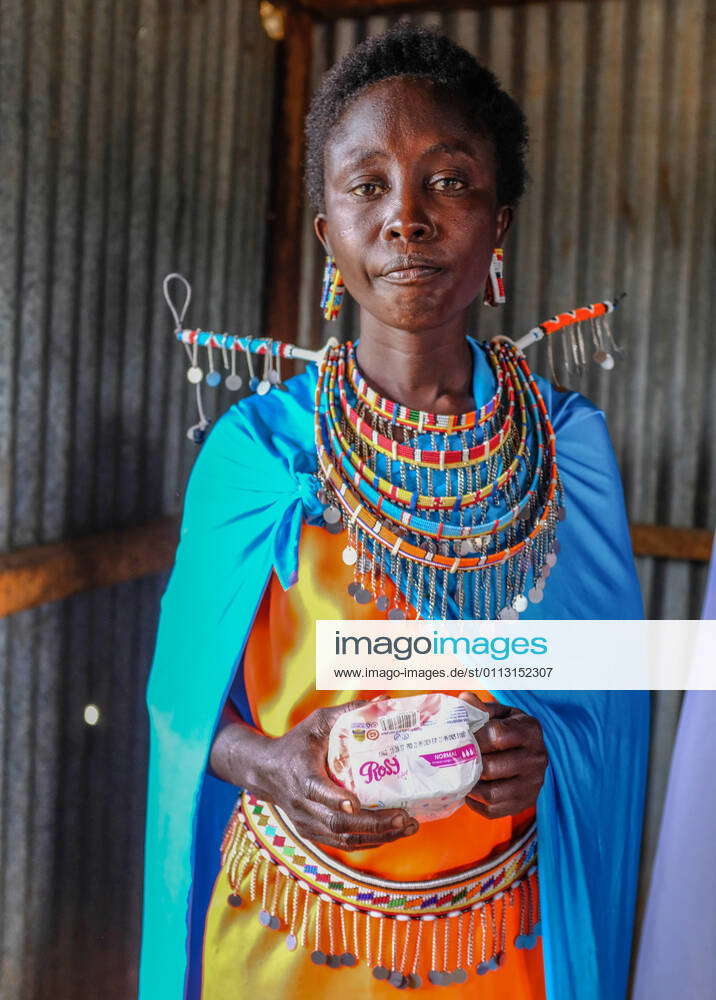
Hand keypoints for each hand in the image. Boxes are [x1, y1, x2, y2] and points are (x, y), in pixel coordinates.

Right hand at [259, 698, 418, 850]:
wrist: (265, 772)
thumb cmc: (296, 743)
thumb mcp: (318, 723)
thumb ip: (348, 712)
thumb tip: (385, 701)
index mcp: (300, 773)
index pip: (315, 790)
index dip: (336, 799)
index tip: (357, 802)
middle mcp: (301, 803)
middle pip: (337, 821)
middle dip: (374, 823)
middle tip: (404, 817)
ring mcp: (306, 822)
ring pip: (343, 838)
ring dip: (378, 836)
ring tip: (407, 827)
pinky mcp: (313, 833)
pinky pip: (343, 843)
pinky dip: (369, 841)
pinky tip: (392, 833)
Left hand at [459, 692, 547, 818]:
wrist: (531, 751)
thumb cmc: (509, 728)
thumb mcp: (499, 713)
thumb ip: (481, 708)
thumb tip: (463, 701)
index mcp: (530, 730)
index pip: (496, 735)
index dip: (473, 738)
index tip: (458, 739)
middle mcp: (537, 758)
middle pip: (492, 768)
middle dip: (469, 764)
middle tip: (452, 761)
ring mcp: (533, 784)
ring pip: (492, 794)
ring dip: (470, 787)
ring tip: (459, 777)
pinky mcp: (526, 803)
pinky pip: (495, 811)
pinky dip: (476, 804)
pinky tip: (469, 791)